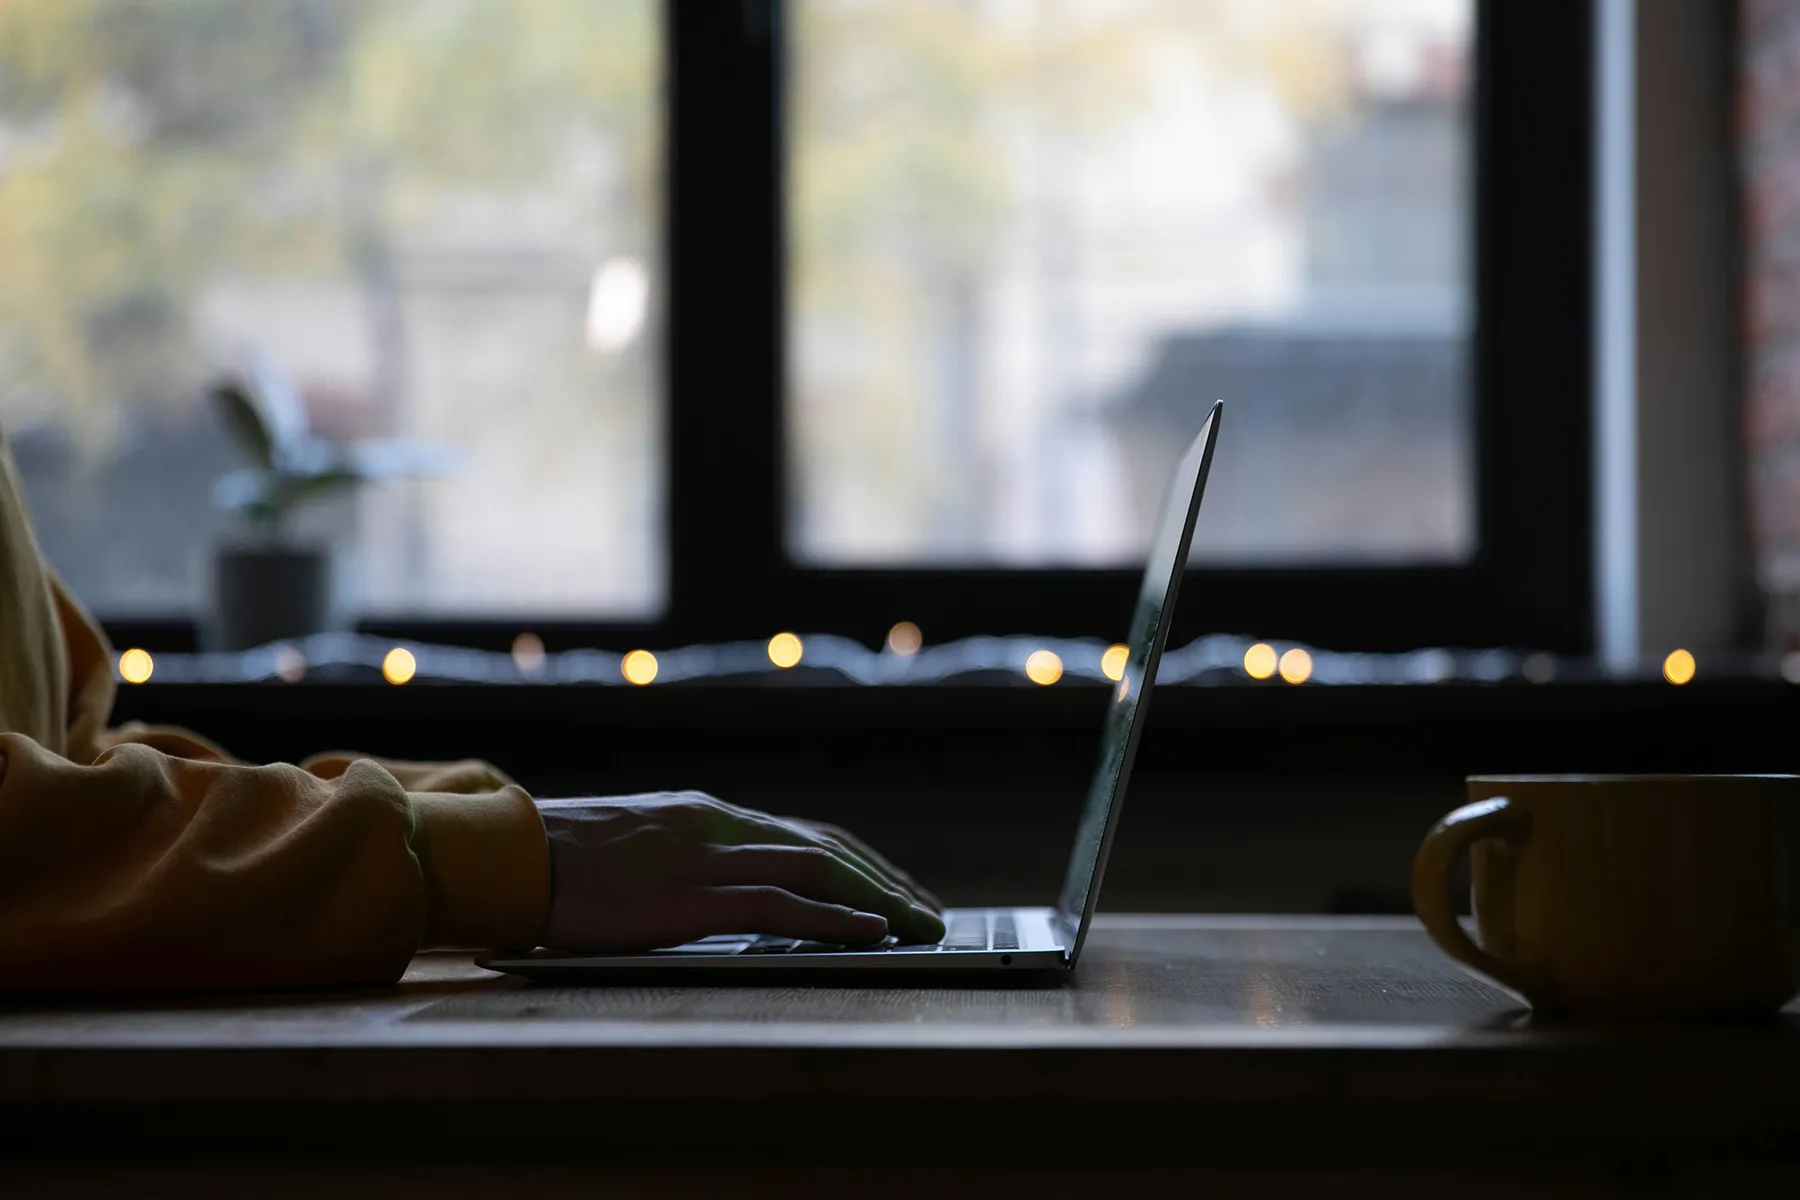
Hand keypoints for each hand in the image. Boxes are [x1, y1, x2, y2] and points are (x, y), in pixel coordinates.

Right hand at [534, 792, 944, 950]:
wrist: (505, 855)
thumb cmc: (557, 861)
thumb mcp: (635, 848)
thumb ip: (685, 859)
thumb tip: (723, 890)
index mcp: (706, 813)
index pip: (804, 833)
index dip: (860, 862)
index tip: (896, 889)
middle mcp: (718, 824)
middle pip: (827, 846)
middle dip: (886, 880)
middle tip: (929, 912)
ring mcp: (707, 855)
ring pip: (819, 869)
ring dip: (880, 899)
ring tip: (922, 926)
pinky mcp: (690, 894)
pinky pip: (781, 903)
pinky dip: (836, 916)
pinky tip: (872, 932)